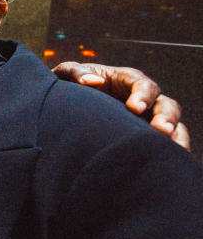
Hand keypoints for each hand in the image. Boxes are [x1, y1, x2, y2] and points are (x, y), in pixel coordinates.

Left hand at [53, 62, 189, 150]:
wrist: (63, 109)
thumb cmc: (68, 87)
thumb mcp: (67, 74)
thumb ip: (76, 73)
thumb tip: (93, 82)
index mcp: (126, 81)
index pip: (143, 84)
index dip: (143, 95)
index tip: (134, 108)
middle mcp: (143, 100)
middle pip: (166, 105)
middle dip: (166, 117)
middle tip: (160, 130)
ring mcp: (147, 120)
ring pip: (173, 127)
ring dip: (176, 137)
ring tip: (173, 150)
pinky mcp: (144, 139)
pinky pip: (164, 146)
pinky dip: (170, 154)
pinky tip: (166, 166)